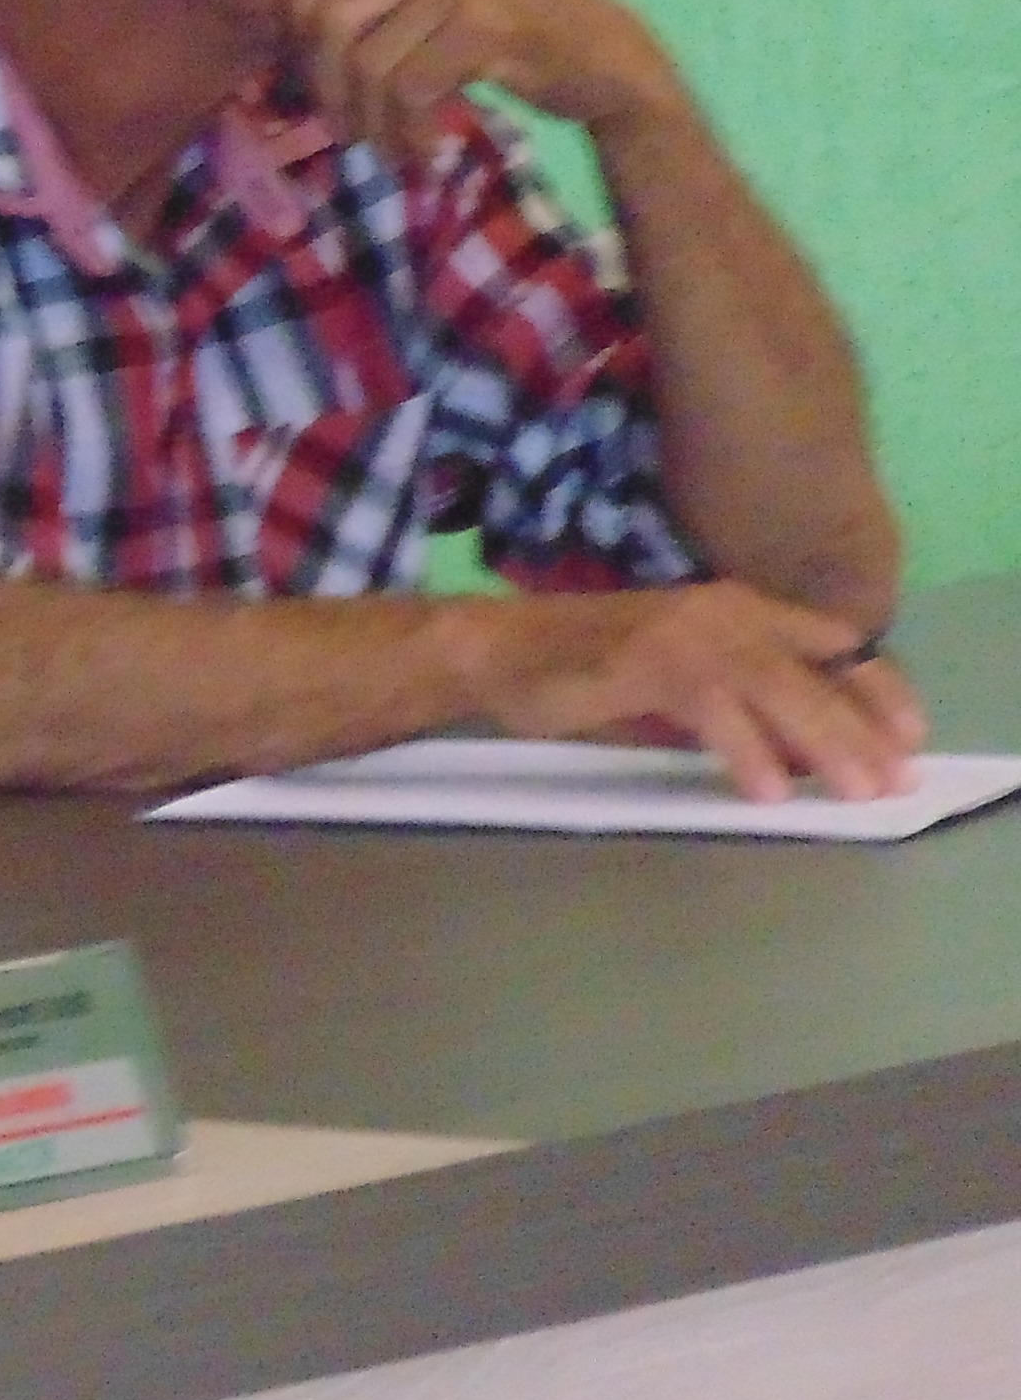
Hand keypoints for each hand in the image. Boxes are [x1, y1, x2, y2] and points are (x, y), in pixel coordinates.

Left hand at [284, 0, 684, 160]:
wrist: (606, 55)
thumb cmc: (509, 28)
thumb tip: (284, 35)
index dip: (294, 14)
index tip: (303, 66)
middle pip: (334, 17)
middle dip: (325, 85)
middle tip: (343, 127)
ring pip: (370, 63)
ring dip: (369, 122)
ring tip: (387, 148)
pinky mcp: (488, 25)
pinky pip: (410, 90)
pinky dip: (406, 132)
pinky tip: (422, 151)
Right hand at [461, 582, 926, 801]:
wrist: (493, 649)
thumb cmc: (579, 671)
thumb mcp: (675, 684)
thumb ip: (733, 708)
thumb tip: (795, 754)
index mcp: (734, 608)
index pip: (831, 643)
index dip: (876, 688)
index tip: (907, 736)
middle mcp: (721, 610)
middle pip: (816, 672)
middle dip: (861, 730)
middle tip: (893, 782)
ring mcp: (686, 632)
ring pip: (778, 688)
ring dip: (823, 744)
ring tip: (852, 791)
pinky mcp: (650, 661)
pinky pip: (717, 710)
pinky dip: (747, 752)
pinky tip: (769, 790)